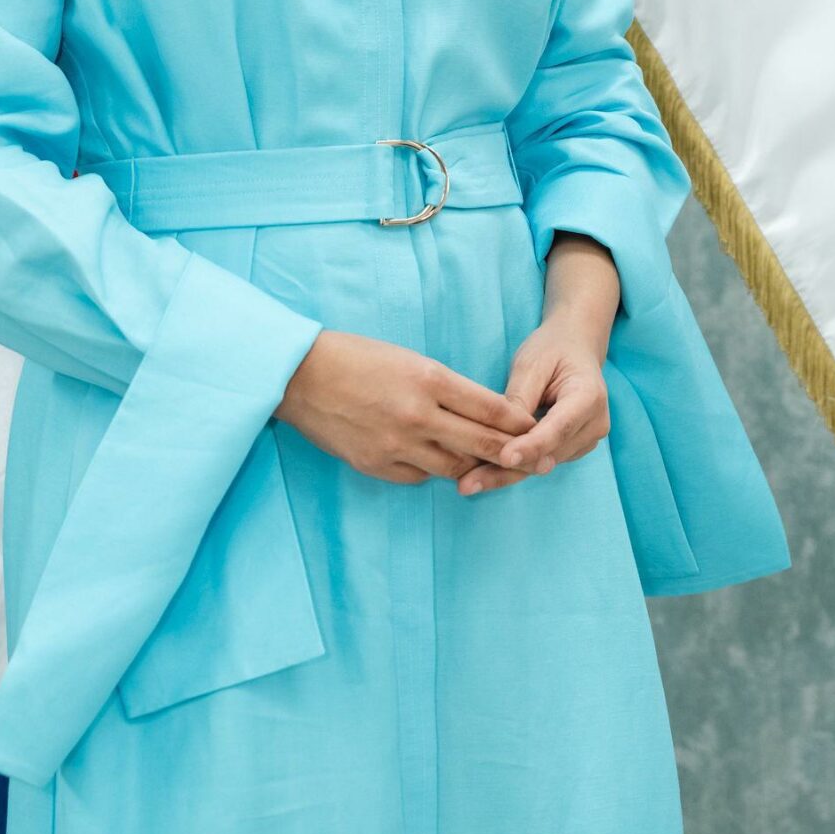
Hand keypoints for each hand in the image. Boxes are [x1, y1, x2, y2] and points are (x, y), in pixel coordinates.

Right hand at [276, 330, 538, 487]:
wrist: (298, 376)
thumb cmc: (354, 356)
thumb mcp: (407, 358)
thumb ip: (444, 387)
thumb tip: (478, 413)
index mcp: (429, 379)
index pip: (493, 408)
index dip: (520, 422)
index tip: (536, 427)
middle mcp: (418, 415)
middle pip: (483, 443)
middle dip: (513, 453)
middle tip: (533, 460)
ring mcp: (397, 445)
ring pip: (455, 467)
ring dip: (473, 465)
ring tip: (488, 465)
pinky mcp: (376, 465)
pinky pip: (419, 476)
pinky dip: (432, 469)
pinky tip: (435, 461)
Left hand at [455, 312, 611, 494]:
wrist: (575, 348)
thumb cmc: (552, 350)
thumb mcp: (532, 364)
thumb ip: (519, 399)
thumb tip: (500, 434)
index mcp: (589, 396)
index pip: (559, 428)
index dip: (531, 446)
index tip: (504, 458)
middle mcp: (594, 425)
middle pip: (548, 455)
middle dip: (507, 470)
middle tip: (467, 483)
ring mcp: (586, 441)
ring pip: (541, 464)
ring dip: (505, 474)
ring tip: (467, 484)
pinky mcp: (571, 449)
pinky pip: (539, 462)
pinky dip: (512, 468)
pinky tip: (479, 475)